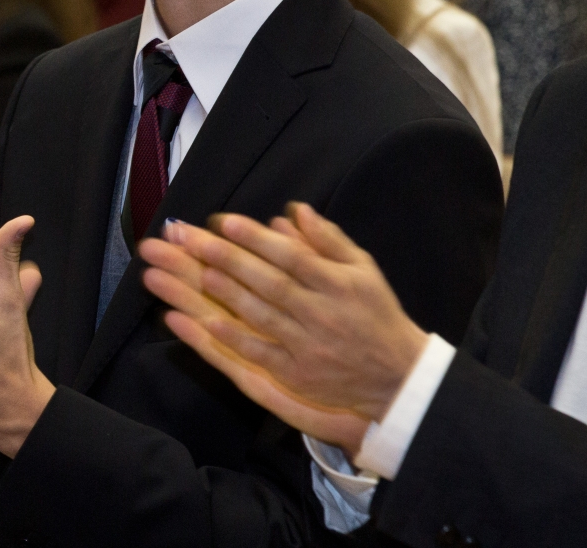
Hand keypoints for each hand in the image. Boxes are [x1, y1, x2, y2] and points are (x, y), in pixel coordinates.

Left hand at [135, 204, 425, 451]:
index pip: (290, 255)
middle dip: (226, 258)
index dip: (255, 238)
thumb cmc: (376, 314)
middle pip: (267, 282)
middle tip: (188, 239)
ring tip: (194, 272)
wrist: (398, 377)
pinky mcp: (297, 375)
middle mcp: (322, 313)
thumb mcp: (363, 269)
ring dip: (225, 293)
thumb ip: (328, 239)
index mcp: (338, 283)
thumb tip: (293, 210)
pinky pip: (259, 353)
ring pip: (260, 315)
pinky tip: (203, 321)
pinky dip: (232, 337)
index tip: (222, 220)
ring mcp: (308, 346)